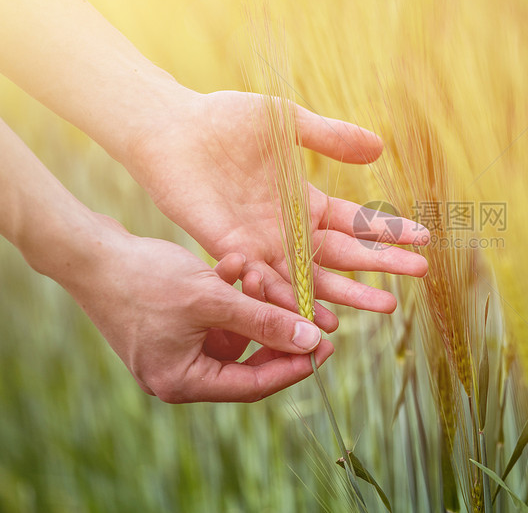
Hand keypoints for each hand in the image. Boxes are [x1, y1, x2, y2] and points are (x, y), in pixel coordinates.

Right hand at [64, 215, 333, 402]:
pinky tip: (234, 263)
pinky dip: (229, 292)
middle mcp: (178, 372)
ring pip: (234, 331)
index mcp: (182, 381)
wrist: (90, 251)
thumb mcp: (213, 300)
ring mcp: (175, 349)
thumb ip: (264, 322)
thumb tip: (312, 343)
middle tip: (313, 313)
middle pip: (246, 360)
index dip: (293, 366)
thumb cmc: (144, 279)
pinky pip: (216, 315)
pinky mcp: (174, 324)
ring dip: (252, 302)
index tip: (327, 349)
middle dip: (275, 328)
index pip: (252, 385)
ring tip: (258, 271)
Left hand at [127, 90, 427, 326]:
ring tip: (386, 306)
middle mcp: (289, 229)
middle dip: (383, 265)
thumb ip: (331, 137)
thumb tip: (379, 148)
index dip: (389, 231)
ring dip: (351, 293)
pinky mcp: (236, 252)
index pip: (356, 222)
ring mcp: (264, 244)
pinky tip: (325, 318)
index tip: (424, 238)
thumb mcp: (288, 122)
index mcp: (304, 201)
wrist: (171, 128)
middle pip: (345, 254)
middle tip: (420, 275)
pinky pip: (271, 283)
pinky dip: (297, 302)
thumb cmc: (226, 119)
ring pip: (316, 278)